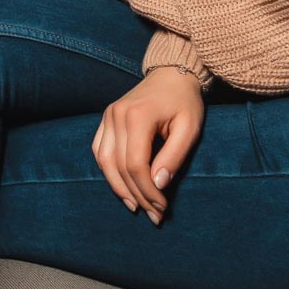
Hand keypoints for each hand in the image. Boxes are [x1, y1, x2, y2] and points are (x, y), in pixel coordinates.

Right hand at [92, 67, 203, 225]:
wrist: (171, 74)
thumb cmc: (185, 102)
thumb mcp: (189, 129)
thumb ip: (174, 156)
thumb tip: (158, 185)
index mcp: (137, 116)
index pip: (136, 164)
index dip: (148, 191)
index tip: (162, 208)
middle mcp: (117, 115)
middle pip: (120, 166)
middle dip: (137, 195)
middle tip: (153, 215)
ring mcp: (108, 116)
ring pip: (105, 161)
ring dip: (119, 188)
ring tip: (136, 206)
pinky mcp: (106, 118)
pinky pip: (99, 150)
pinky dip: (108, 171)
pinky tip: (122, 186)